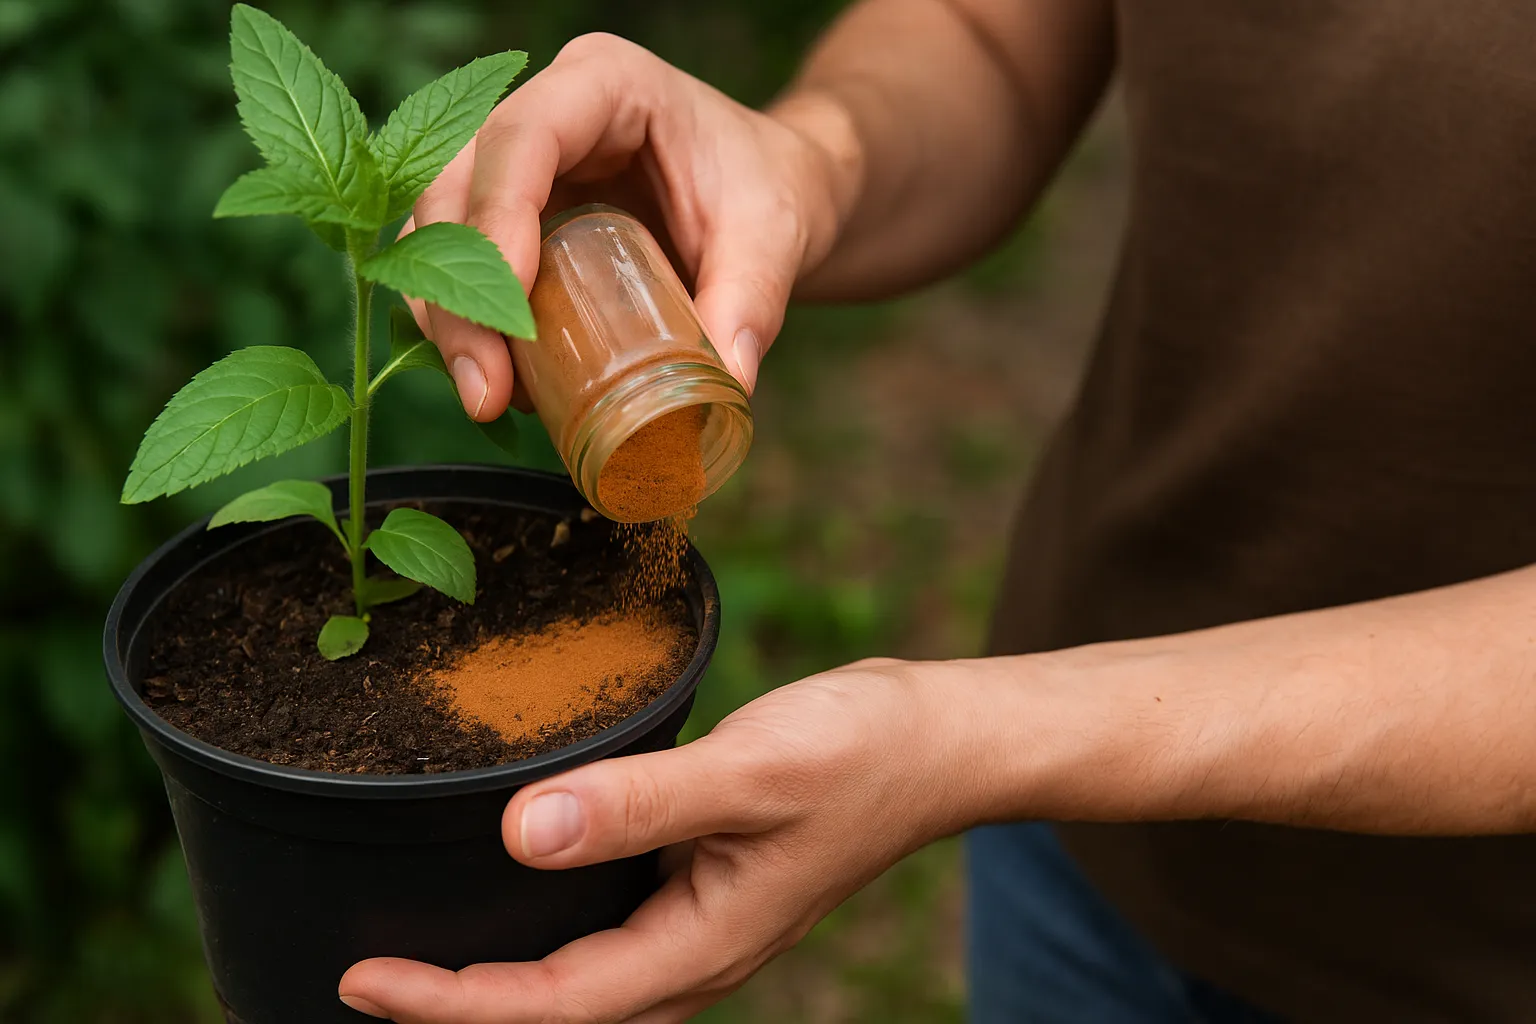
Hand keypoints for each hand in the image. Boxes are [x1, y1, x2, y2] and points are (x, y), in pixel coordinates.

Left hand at [338, 658, 963, 1022]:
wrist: (936, 740)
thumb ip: (639, 804)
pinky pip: (606, 926)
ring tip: (418, 949)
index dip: (451, 1005)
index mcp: (700, 945)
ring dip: (498, 977)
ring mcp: (697, 919)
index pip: (553, 1007)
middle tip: (363, 978)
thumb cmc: (860, 754)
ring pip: (579, 976)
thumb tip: (522, 835)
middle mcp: (692, 950)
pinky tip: (518, 877)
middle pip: (556, 1012)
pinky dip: (547, 922)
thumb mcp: (751, 772)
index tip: (363, 979)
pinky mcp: (701, 881)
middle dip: (457, 1009)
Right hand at [408, 32, 854, 419]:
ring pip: (438, 232)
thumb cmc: (771, 188)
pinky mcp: (513, 217)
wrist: (774, 194)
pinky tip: (501, 386)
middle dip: (456, 293)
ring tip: (490, 399)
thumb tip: (728, 383)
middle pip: (456, 188)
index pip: (521, 138)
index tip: (510, 314)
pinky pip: (460, 267)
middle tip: (487, 386)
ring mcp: (516, 164)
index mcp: (604, 83)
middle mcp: (543, 112)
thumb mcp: (775, 236)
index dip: (497, 221)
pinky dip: (467, 325)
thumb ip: (752, 301)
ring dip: (448, 318)